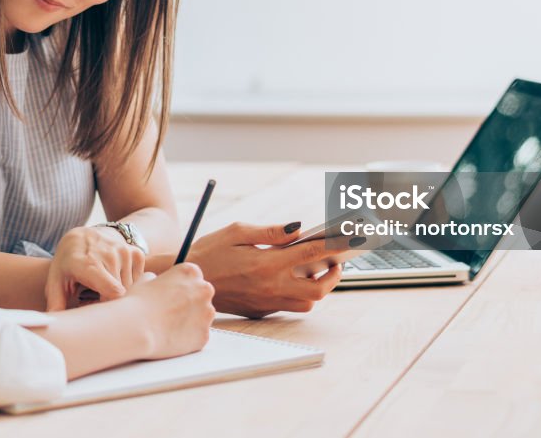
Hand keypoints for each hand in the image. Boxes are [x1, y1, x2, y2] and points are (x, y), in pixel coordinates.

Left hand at [45, 226, 144, 310]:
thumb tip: (54, 323)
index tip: (94, 306)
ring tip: (103, 289)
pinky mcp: (136, 253)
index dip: (107, 307)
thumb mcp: (56, 280)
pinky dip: (128, 284)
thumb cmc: (68, 263)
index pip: (113, 293)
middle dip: (110, 303)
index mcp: (89, 264)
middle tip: (94, 299)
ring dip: (120, 294)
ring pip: (131, 288)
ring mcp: (125, 252)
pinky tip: (114, 279)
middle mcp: (110, 255)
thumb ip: (55, 302)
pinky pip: (138, 280)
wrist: (83, 236)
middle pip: (122, 294)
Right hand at [125, 263, 214, 358]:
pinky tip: (172, 338)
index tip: (174, 294)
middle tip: (172, 312)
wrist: (137, 329)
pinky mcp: (205, 334)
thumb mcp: (144, 280)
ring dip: (191, 319)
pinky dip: (189, 337)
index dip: (183, 286)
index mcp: (190, 272)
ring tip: (170, 326)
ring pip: (203, 316)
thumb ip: (156, 278)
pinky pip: (199, 334)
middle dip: (191, 302)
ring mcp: (207, 313)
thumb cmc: (137, 303)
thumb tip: (156, 280)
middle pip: (202, 295)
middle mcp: (204, 289)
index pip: (194, 277)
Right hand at [187, 222, 345, 318]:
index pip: (311, 253)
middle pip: (318, 289)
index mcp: (266, 263)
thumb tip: (299, 228)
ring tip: (318, 268)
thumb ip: (271, 231)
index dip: (336, 244)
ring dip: (318, 287)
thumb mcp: (237, 231)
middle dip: (334, 274)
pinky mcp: (260, 311)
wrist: (187, 281)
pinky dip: (299, 294)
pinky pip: (290, 306)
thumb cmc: (210, 251)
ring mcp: (266, 302)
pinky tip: (295, 277)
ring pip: (307, 303)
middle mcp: (270, 286)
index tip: (353, 237)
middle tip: (337, 260)